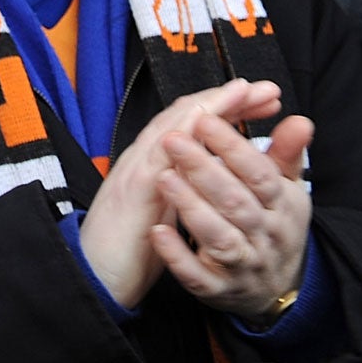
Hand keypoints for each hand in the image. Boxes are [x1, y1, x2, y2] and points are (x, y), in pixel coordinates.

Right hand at [78, 77, 283, 308]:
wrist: (96, 275)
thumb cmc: (132, 246)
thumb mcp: (169, 214)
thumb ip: (191, 189)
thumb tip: (217, 175)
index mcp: (157, 165)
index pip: (194, 127)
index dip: (228, 108)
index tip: (265, 99)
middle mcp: (146, 160)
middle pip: (185, 118)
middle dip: (227, 99)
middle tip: (265, 87)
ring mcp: (136, 173)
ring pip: (170, 129)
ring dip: (208, 108)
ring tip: (241, 92)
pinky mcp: (132, 194)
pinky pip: (156, 162)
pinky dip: (179, 137)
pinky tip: (201, 126)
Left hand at [152, 110, 313, 320]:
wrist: (277, 290)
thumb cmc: (273, 226)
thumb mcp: (286, 192)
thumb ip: (287, 154)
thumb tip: (301, 120)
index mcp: (280, 208)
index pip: (260, 175)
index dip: (234, 147)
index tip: (206, 119)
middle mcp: (263, 237)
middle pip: (236, 202)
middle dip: (204, 169)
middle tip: (173, 140)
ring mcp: (241, 265)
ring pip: (218, 237)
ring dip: (190, 207)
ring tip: (163, 177)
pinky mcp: (217, 289)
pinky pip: (198, 276)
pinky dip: (177, 256)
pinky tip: (157, 232)